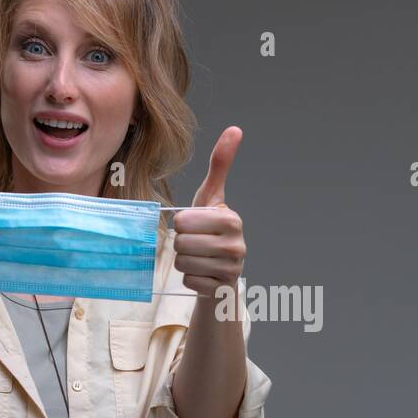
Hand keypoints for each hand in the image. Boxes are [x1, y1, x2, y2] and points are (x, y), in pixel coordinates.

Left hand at [173, 126, 244, 298]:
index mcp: (231, 219)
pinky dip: (191, 278)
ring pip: (183, 262)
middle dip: (182, 243)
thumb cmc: (211, 229)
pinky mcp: (222, 288)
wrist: (223, 270)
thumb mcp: (211, 197)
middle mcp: (236, 245)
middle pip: (181, 242)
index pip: (183, 221)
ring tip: (199, 258)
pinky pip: (188, 280)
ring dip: (185, 261)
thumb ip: (220, 164)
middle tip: (195, 243)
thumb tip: (235, 129)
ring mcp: (231, 269)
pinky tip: (203, 273)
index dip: (182, 223)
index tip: (195, 225)